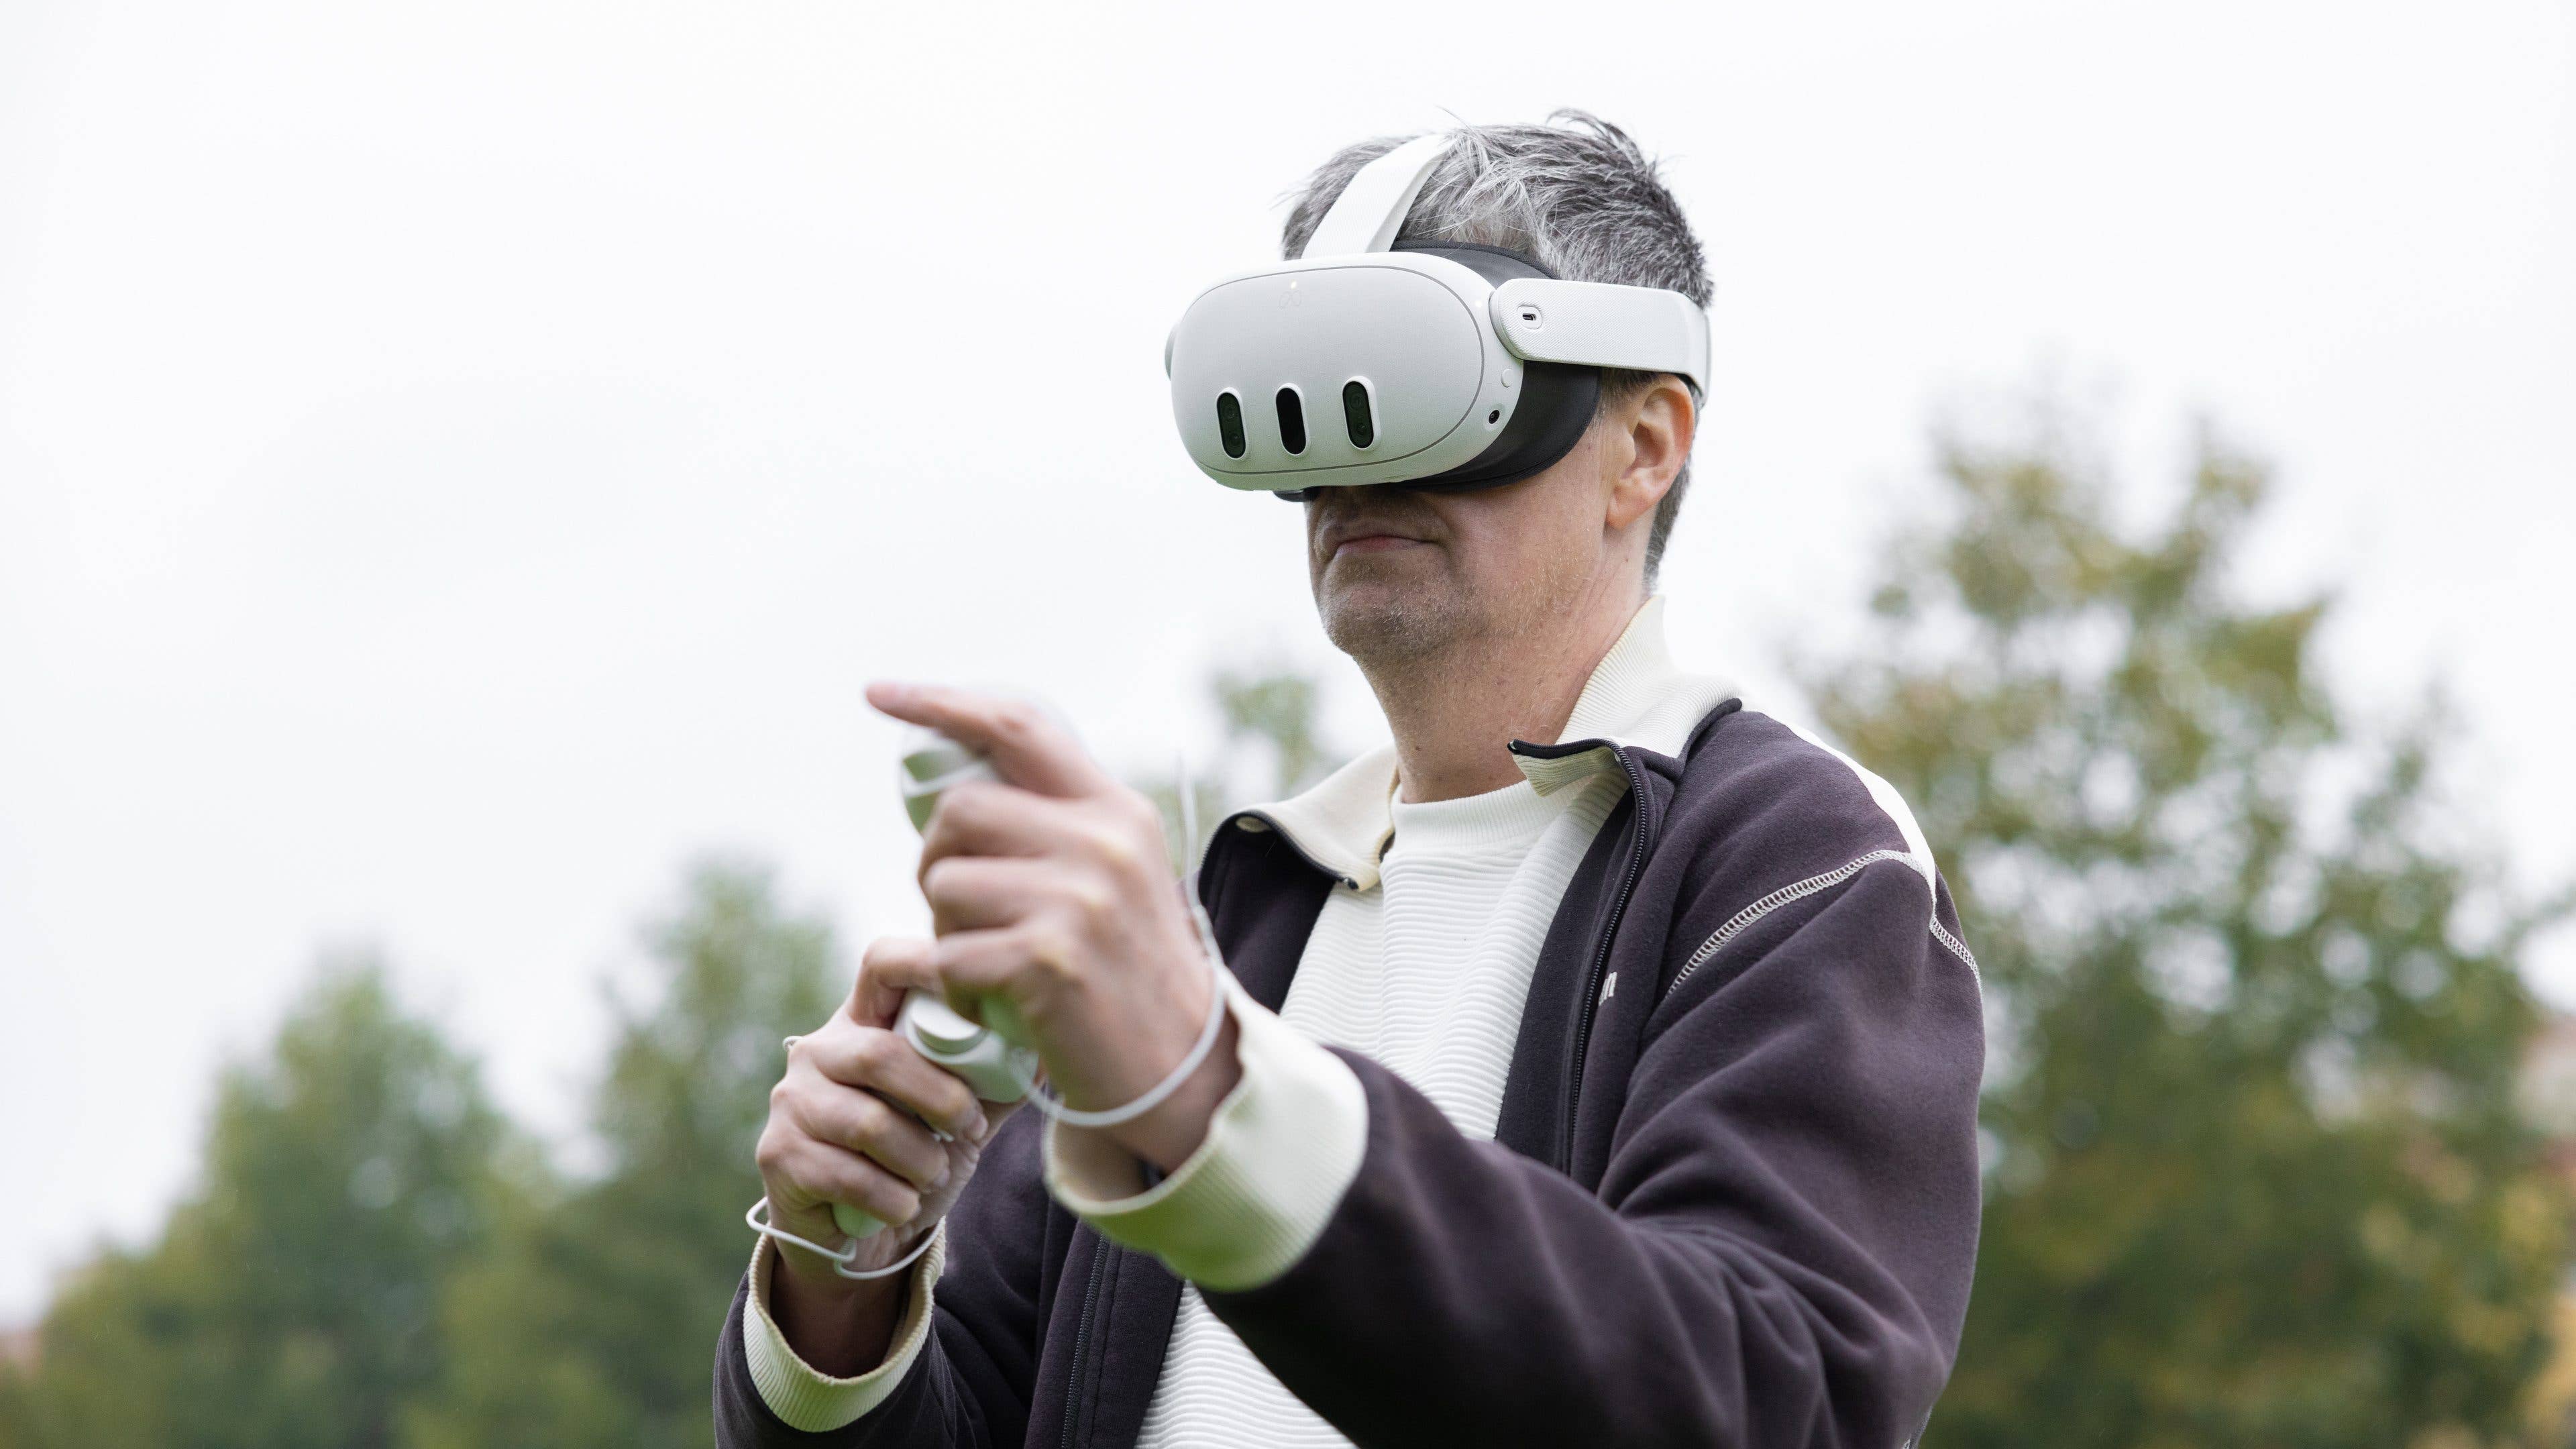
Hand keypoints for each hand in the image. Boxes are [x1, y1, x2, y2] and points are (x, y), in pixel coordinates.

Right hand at [756, 936, 1022, 1370]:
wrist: (862, 1236)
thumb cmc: (916, 1158)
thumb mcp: (961, 1114)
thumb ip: (994, 1077)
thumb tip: (1047, 1045)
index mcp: (865, 1022)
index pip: (883, 964)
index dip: (925, 963)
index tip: (972, 981)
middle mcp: (818, 1050)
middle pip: (880, 1055)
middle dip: (940, 1097)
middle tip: (969, 1128)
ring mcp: (791, 1101)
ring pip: (867, 1121)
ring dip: (919, 1158)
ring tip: (934, 1173)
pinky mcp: (778, 1154)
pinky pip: (846, 1174)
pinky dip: (892, 1198)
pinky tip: (905, 1204)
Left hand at [866, 682, 1242, 1170]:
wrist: (1179, 1068)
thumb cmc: (1129, 973)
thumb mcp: (1117, 877)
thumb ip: (1059, 827)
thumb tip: (963, 795)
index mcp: (1115, 810)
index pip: (1018, 727)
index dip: (941, 702)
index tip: (880, 693)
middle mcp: (1101, 842)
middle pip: (961, 810)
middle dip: (936, 859)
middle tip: (959, 910)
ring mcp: (1077, 900)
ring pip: (943, 882)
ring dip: (945, 930)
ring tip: (989, 965)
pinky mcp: (1047, 961)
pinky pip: (948, 954)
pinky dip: (952, 987)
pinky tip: (990, 1006)